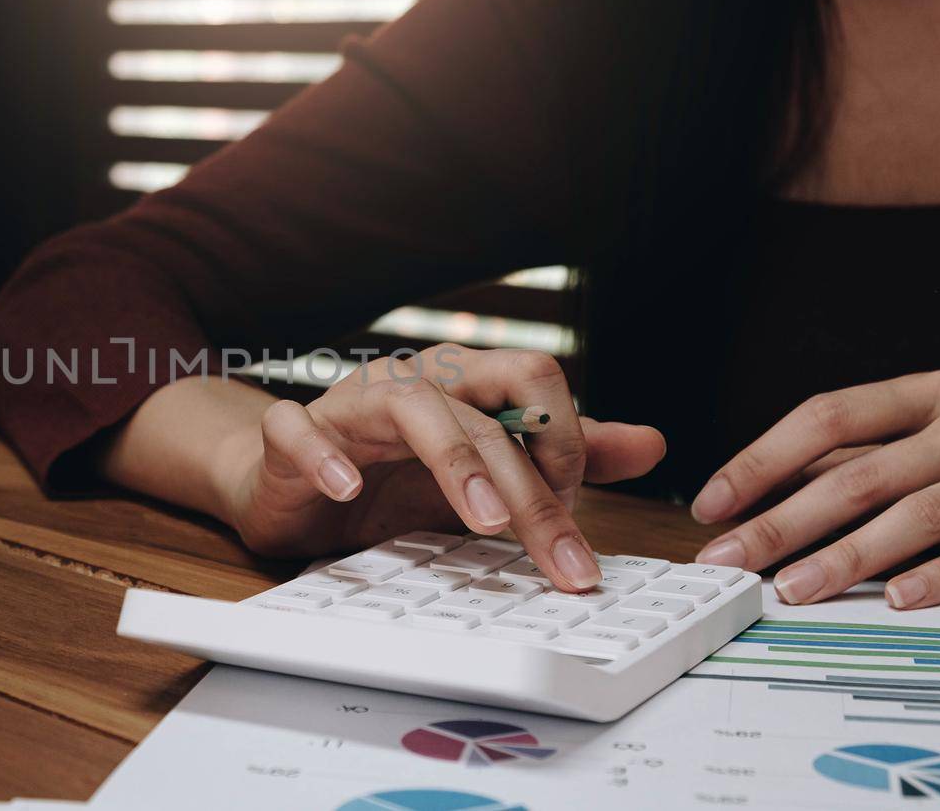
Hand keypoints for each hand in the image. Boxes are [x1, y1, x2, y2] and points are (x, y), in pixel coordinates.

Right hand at [219, 345, 664, 590]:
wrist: (287, 485)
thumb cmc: (387, 476)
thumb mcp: (485, 474)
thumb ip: (563, 457)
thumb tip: (653, 443)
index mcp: (463, 383)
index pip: (536, 380)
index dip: (566, 444)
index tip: (573, 518)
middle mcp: (412, 381)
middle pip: (486, 408)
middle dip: (534, 487)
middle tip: (562, 560)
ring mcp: (350, 404)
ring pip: (411, 406)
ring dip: (456, 461)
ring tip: (486, 520)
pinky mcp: (292, 435)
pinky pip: (300, 429)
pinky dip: (325, 457)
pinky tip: (348, 490)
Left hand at [692, 370, 939, 608]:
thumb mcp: (908, 451)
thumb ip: (840, 467)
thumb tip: (741, 506)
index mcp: (925, 396)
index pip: (826, 417)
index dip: (761, 462)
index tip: (712, 505)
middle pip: (860, 475)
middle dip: (784, 522)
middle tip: (732, 559)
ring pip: (918, 515)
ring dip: (848, 557)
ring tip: (795, 587)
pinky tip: (897, 597)